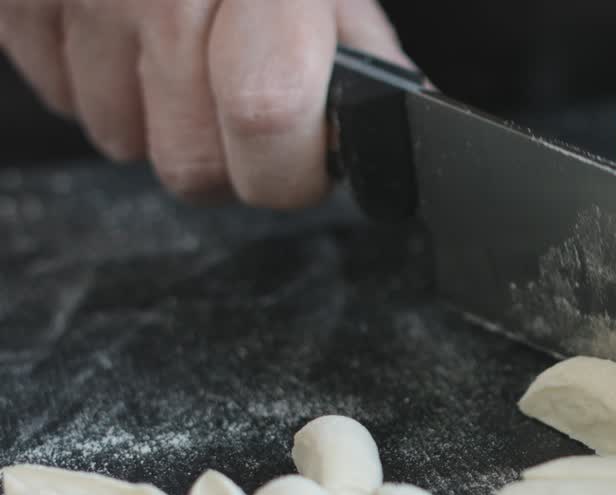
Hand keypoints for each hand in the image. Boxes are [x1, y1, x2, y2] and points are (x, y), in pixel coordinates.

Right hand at [0, 0, 413, 207]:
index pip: (268, 113)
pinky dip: (100, 80)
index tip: (305, 158)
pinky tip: (126, 26)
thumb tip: (385, 116)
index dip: (291, 164)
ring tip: (179, 44)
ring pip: (123, 140)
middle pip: (191, 162)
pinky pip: (64, 99)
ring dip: (157, 117)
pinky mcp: (17, 4)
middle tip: (241, 100)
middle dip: (228, 158)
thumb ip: (356, 41)